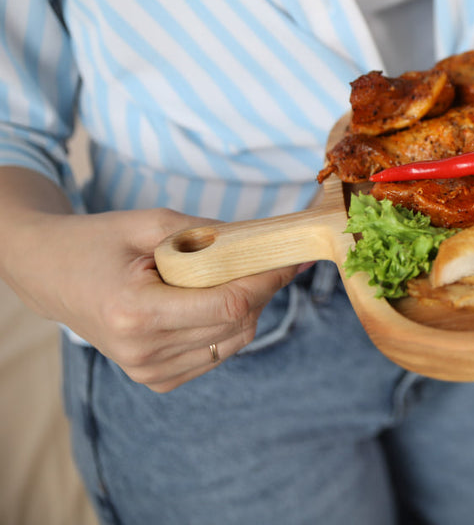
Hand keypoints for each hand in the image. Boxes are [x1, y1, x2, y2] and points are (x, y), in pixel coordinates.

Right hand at [5, 206, 296, 391]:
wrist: (51, 276)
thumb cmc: (99, 242)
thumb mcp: (151, 223)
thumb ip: (210, 233)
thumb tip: (268, 238)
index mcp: (137, 312)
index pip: (228, 306)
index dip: (267, 280)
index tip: (292, 257)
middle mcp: (143, 351)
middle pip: (237, 324)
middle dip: (263, 289)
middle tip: (274, 258)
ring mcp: (148, 371)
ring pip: (234, 342)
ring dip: (249, 308)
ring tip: (239, 275)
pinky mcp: (156, 380)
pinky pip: (217, 354)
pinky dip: (229, 327)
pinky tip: (214, 300)